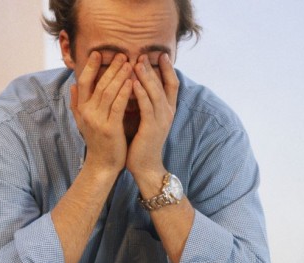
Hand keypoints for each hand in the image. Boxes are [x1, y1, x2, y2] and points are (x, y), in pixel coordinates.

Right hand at [70, 51, 133, 173]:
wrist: (102, 164)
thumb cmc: (97, 141)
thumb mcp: (82, 121)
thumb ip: (77, 103)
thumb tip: (72, 85)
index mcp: (81, 109)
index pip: (83, 82)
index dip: (89, 66)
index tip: (98, 53)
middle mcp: (87, 113)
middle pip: (99, 84)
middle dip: (111, 68)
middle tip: (121, 54)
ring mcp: (98, 120)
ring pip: (109, 92)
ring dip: (120, 76)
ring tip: (129, 63)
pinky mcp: (110, 128)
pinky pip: (118, 106)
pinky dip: (125, 92)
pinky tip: (133, 82)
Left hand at [126, 53, 178, 177]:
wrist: (145, 166)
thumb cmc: (141, 143)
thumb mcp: (145, 119)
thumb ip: (143, 103)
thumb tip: (134, 85)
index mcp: (167, 109)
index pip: (171, 84)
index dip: (167, 69)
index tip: (161, 54)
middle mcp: (167, 112)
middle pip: (163, 84)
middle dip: (153, 68)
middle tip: (143, 54)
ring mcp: (161, 120)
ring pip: (155, 92)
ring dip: (146, 76)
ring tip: (137, 62)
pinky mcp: (151, 127)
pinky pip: (146, 106)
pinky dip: (140, 93)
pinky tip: (132, 82)